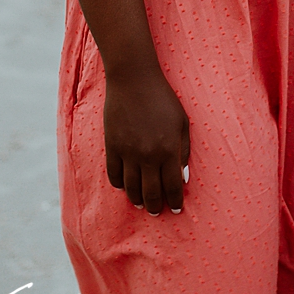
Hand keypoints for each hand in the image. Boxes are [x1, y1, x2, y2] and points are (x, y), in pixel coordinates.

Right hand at [102, 64, 189, 215]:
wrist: (134, 81)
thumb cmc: (164, 99)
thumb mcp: (182, 122)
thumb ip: (183, 150)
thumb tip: (182, 176)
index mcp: (168, 149)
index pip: (172, 185)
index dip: (175, 201)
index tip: (177, 209)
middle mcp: (147, 155)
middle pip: (150, 191)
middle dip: (155, 206)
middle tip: (158, 212)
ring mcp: (127, 152)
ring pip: (130, 187)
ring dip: (138, 199)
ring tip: (143, 205)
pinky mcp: (111, 147)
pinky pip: (114, 175)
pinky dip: (120, 185)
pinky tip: (126, 188)